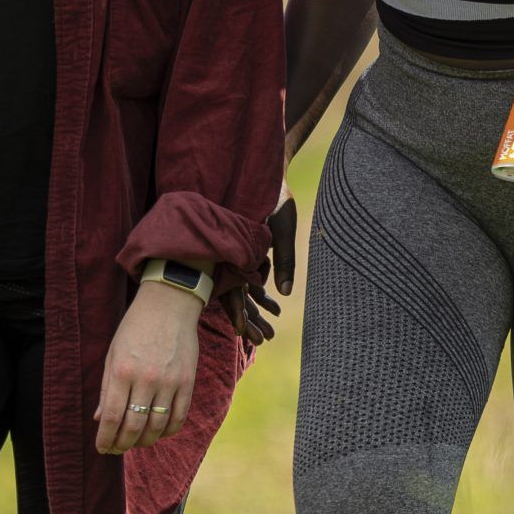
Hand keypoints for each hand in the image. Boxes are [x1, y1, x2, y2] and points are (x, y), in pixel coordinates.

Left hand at [94, 282, 202, 453]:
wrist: (169, 304)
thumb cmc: (134, 328)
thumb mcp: (113, 354)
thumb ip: (107, 389)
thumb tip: (99, 419)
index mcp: (122, 372)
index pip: (112, 417)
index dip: (106, 439)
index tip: (102, 449)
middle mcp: (146, 379)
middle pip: (134, 427)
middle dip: (123, 444)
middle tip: (117, 449)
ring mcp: (169, 382)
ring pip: (156, 426)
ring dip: (144, 441)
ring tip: (135, 442)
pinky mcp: (187, 382)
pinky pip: (178, 417)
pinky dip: (167, 431)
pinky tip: (158, 432)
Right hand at [232, 192, 296, 347]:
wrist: (265, 172)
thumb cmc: (272, 196)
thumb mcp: (281, 226)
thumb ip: (284, 259)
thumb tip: (285, 293)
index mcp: (231, 250)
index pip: (230, 289)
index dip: (238, 313)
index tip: (244, 333)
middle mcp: (228, 255)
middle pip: (236, 295)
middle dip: (250, 319)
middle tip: (264, 341)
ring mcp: (234, 254)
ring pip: (242, 289)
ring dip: (257, 310)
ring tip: (271, 333)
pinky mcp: (243, 251)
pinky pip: (248, 277)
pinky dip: (260, 292)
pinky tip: (275, 308)